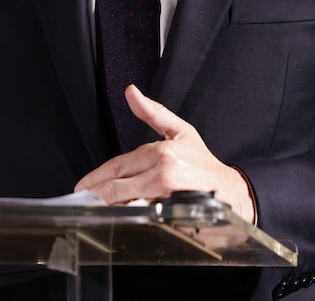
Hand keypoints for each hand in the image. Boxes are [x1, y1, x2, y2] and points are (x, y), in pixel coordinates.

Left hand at [74, 85, 256, 223]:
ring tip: (96, 211)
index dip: (96, 177)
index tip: (82, 186)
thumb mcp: (181, 131)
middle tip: (82, 201)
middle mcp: (163, 174)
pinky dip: (129, 221)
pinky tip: (119, 222)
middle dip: (96, 195)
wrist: (232, 193)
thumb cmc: (204, 164)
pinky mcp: (173, 217)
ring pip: (126, 205)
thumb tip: (132, 93)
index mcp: (162, 153)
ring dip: (109, 209)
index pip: (118, 166)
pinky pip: (142, 220)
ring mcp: (167, 198)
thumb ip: (153, 113)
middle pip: (116, 188)